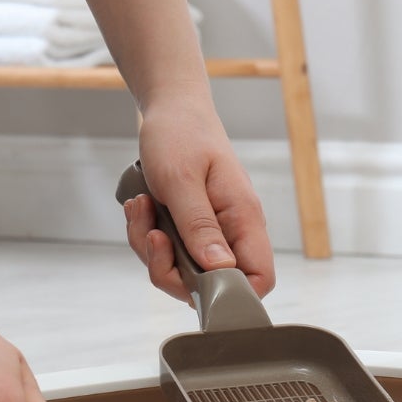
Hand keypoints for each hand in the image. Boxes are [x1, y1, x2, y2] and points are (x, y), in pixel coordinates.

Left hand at [125, 100, 275, 299]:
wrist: (170, 108)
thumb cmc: (181, 134)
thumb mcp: (182, 180)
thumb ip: (200, 226)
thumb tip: (220, 269)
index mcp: (243, 218)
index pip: (259, 278)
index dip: (232, 293)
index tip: (192, 281)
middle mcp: (232, 230)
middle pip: (213, 284)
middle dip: (171, 270)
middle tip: (153, 235)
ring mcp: (210, 231)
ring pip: (183, 271)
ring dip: (151, 249)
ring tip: (142, 208)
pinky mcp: (189, 229)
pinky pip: (167, 253)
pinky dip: (146, 236)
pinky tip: (141, 207)